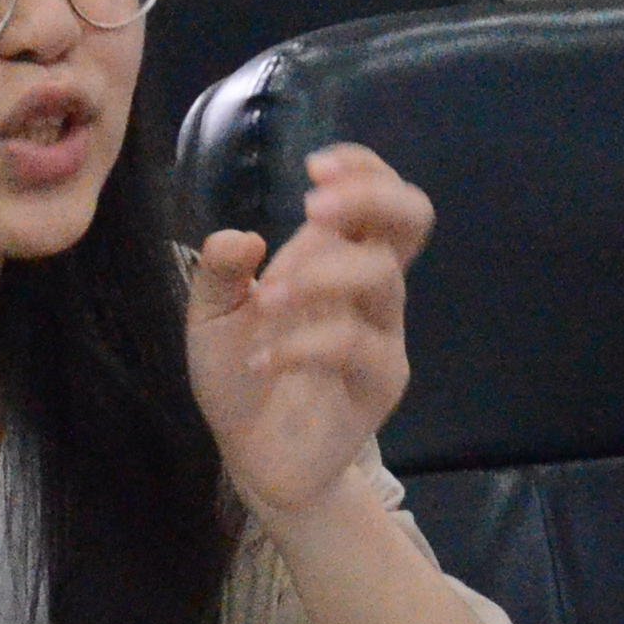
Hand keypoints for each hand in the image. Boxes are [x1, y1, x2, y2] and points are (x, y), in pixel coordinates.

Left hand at [186, 144, 428, 522]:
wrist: (253, 457)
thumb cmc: (241, 376)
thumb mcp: (212, 316)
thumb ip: (219, 272)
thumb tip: (242, 237)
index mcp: (337, 259)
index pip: (380, 196)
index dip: (363, 169)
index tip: (313, 166)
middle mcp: (370, 289)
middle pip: (411, 220)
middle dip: (368, 197)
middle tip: (312, 208)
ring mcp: (382, 335)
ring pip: (381, 277)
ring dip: (318, 275)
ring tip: (266, 300)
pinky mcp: (379, 384)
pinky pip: (357, 347)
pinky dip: (303, 345)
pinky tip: (261, 359)